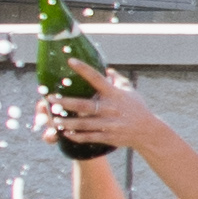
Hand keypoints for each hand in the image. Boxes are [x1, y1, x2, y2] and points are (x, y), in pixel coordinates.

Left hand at [40, 58, 154, 153]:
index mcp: (113, 93)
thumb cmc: (137, 108)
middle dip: (65, 102)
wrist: (147, 132)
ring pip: (83, 124)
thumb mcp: (130, 91)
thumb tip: (107, 69)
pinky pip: (89, 137)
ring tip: (54, 119)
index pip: (96, 78)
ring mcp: (109, 124)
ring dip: (67, 122)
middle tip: (50, 99)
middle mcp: (110, 108)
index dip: (83, 69)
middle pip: (83, 105)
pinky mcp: (108, 137)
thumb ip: (117, 79)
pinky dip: (77, 136)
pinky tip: (65, 133)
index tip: (70, 61)